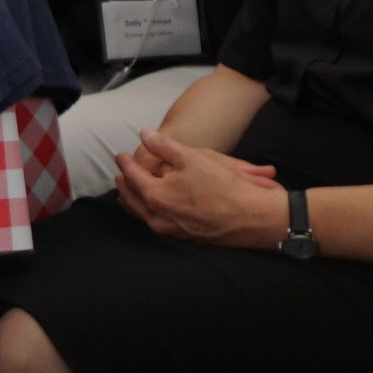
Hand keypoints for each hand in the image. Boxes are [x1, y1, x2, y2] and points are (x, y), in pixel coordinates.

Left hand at [112, 131, 289, 248]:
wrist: (252, 218)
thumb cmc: (224, 186)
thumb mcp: (193, 157)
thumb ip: (164, 146)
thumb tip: (145, 134)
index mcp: (156, 195)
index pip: (133, 176)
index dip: (125, 163)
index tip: (121, 155)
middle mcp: (159, 217)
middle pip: (132, 199)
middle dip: (124, 185)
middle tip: (120, 174)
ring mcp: (171, 231)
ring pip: (142, 215)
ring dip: (132, 201)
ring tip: (127, 192)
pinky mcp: (183, 238)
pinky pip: (155, 224)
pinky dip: (146, 214)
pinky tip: (151, 209)